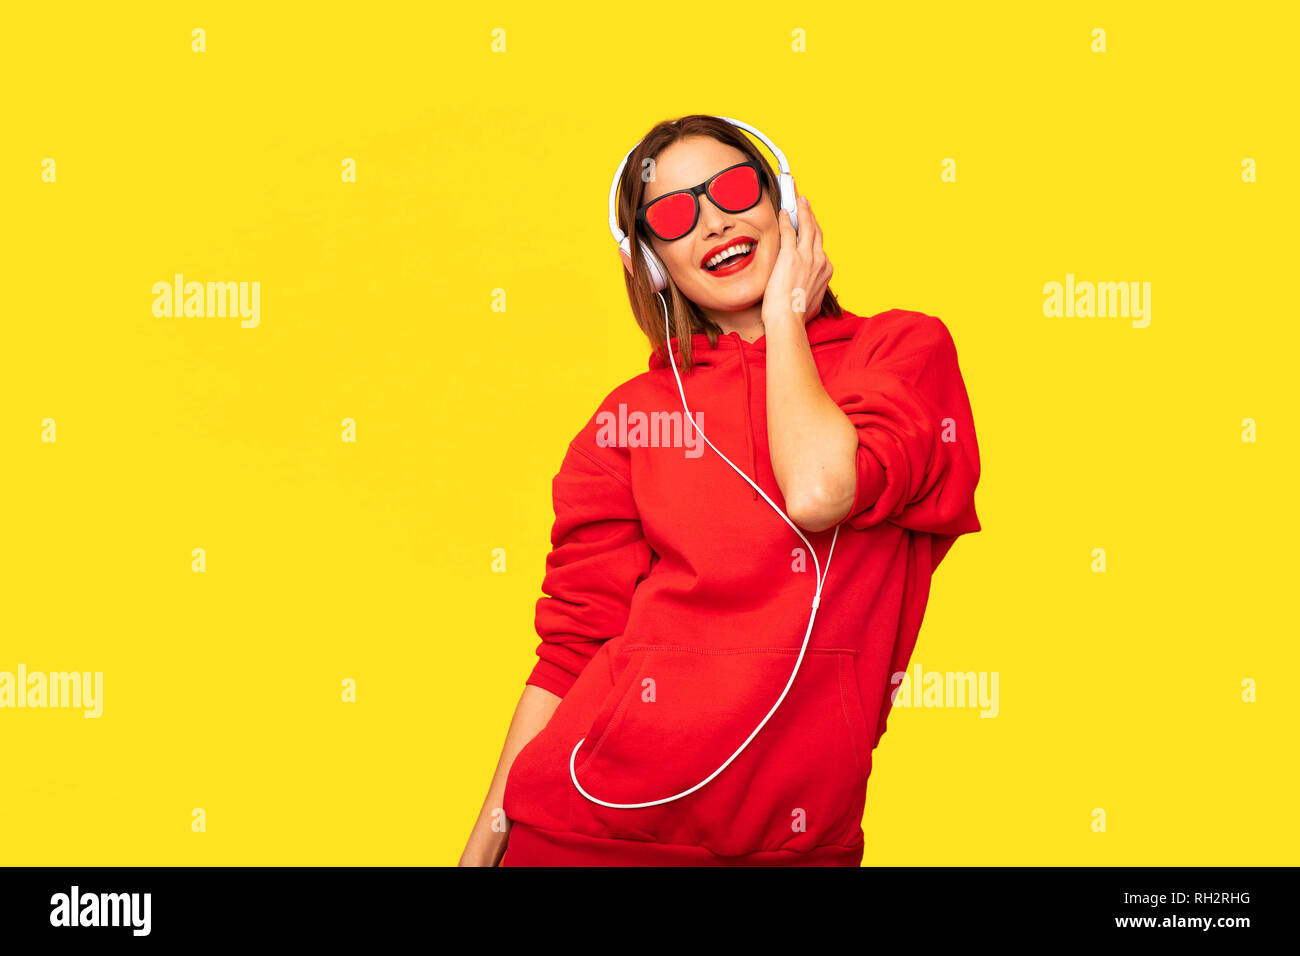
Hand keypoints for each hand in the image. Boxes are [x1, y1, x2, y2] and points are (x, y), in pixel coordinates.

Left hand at [761, 180, 832, 325]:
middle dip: (810, 214)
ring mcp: (806, 257)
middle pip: (816, 230)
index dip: (814, 231)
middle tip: (805, 202)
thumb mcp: (814, 301)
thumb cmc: (796, 315)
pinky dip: (787, 219)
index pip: (820, 245)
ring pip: (807, 226)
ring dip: (802, 210)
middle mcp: (820, 260)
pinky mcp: (790, 256)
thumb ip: (814, 290)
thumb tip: (811, 292)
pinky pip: (789, 231)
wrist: (788, 320)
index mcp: (826, 270)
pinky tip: (783, 212)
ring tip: (798, 199)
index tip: (810, 223)